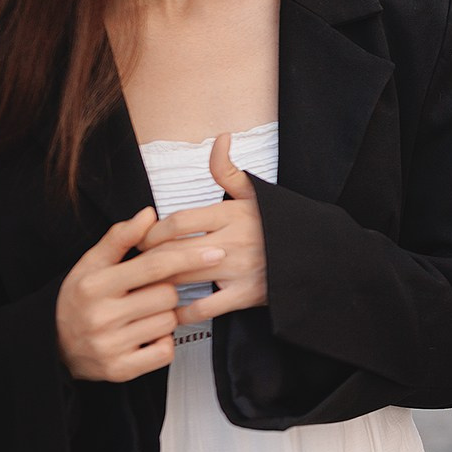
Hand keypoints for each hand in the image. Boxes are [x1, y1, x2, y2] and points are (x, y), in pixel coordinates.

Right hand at [56, 206, 223, 381]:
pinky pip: (165, 352)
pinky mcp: (119, 370)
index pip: (153, 266)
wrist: (52, 345)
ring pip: (169, 323)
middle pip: (167, 295)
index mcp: (94, 285)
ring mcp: (109, 346)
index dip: (187, 256)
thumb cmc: (79, 300)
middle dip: (166, 292)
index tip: (213, 252)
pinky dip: (162, 344)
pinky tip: (144, 336)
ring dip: (165, 317)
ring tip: (141, 316)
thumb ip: (120, 238)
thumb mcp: (91, 264)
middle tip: (147, 295)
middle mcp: (100, 316)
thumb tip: (149, 214)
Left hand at [134, 132, 268, 324]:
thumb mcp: (256, 193)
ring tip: (145, 286)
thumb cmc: (280, 223)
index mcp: (231, 214)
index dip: (152, 232)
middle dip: (148, 260)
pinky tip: (172, 311)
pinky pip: (204, 309)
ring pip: (184, 279)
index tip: (142, 239)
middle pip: (174, 251)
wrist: (316, 254)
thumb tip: (220, 138)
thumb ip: (228, 169)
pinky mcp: (245, 295)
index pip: (178, 222)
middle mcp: (233, 241)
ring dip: (159, 284)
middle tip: (135, 265)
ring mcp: (238, 269)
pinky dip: (183, 313)